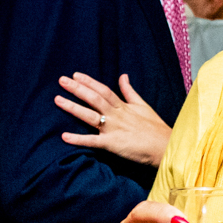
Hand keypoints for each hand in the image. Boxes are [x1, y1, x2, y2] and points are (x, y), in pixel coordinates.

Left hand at [57, 72, 171, 166]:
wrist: (165, 147)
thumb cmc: (155, 128)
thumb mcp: (143, 106)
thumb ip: (130, 92)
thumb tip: (123, 76)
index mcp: (123, 106)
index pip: (103, 90)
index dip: (89, 82)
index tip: (76, 75)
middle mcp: (116, 115)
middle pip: (94, 98)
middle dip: (77, 89)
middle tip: (62, 80)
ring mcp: (113, 129)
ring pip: (90, 116)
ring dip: (73, 107)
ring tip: (58, 100)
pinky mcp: (112, 144)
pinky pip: (92, 141)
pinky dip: (78, 139)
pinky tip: (64, 137)